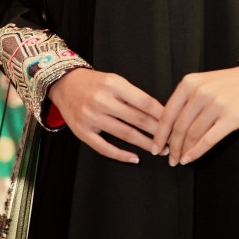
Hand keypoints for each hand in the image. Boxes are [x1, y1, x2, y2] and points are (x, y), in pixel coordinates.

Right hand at [48, 68, 164, 164]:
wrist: (64, 84)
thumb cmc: (94, 82)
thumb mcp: (114, 80)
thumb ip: (133, 95)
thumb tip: (158, 112)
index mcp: (113, 84)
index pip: (144, 102)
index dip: (161, 114)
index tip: (174, 122)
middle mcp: (102, 100)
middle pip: (137, 119)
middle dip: (157, 131)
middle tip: (171, 140)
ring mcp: (91, 117)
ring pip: (125, 134)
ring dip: (144, 144)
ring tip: (158, 149)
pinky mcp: (82, 132)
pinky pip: (104, 147)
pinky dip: (121, 155)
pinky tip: (134, 158)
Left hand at [153, 64, 238, 166]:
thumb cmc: (231, 84)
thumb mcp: (204, 83)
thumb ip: (187, 99)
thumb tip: (170, 127)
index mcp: (190, 82)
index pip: (168, 113)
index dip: (160, 133)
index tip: (155, 147)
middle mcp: (201, 92)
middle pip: (179, 126)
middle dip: (171, 146)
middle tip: (168, 158)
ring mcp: (216, 104)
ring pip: (192, 134)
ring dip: (183, 151)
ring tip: (180, 160)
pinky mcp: (231, 118)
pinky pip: (208, 140)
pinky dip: (196, 152)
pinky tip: (190, 159)